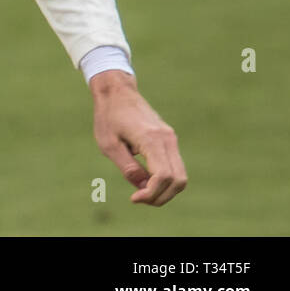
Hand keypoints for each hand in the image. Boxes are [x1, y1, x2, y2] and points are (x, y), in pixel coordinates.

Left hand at [89, 70, 187, 205]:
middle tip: (139, 199)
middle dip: (161, 197)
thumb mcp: (108, 144)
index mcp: (151, 139)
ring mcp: (171, 138)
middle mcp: (167, 139)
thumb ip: (127, 167)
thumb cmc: (108, 116)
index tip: (134, 198)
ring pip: (181, 176)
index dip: (151, 193)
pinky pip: (175, 166)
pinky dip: (165, 180)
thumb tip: (142, 188)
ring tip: (142, 193)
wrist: (117, 91)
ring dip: (165, 190)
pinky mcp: (170, 139)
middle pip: (179, 180)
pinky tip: (146, 181)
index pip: (163, 176)